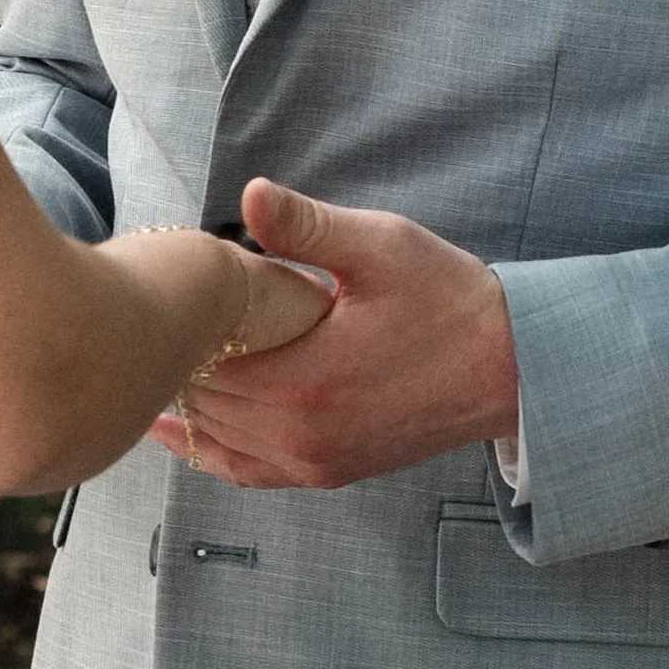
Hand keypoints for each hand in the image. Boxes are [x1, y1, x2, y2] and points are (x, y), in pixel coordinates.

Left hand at [153, 178, 518, 489]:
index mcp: (304, 382)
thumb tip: (247, 194)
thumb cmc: (447, 299)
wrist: (510, 368)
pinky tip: (182, 427)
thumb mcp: (380, 247)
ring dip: (190, 399)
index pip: (202, 360)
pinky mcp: (329, 473)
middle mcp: (300, 436)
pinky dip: (210, 449)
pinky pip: (247, 472)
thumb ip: (307, 227)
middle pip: (203, 400)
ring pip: (217, 438)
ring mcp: (314, 463)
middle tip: (158, 311)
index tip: (170, 285)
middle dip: (178, 357)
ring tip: (161, 353)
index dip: (178, 324)